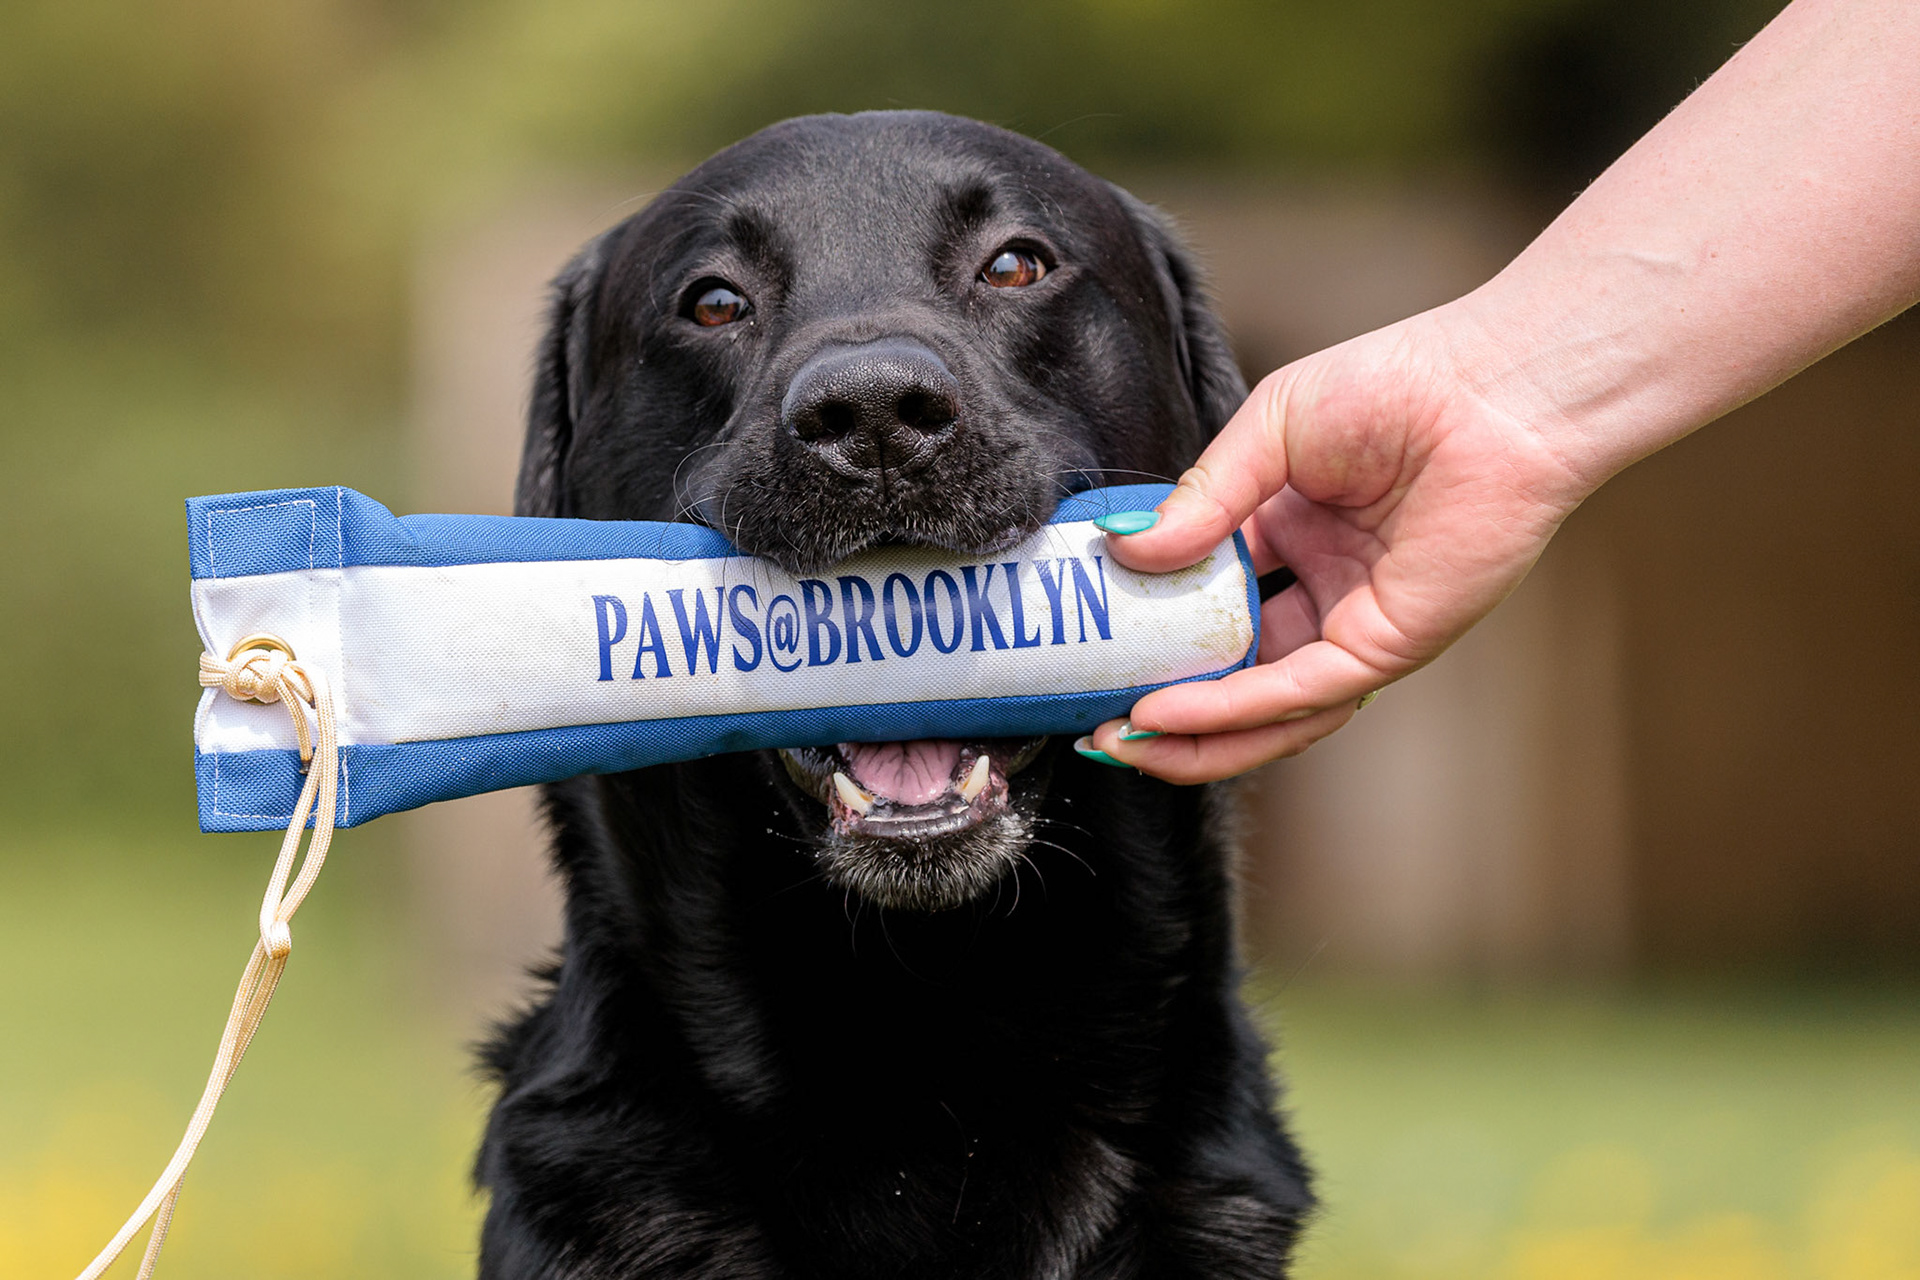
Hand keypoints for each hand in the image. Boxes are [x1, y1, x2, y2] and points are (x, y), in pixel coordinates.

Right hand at [1083, 307, 1587, 781]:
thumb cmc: (1398, 386)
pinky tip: (1172, 714)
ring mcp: (1356, 624)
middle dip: (1165, 711)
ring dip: (1195, 735)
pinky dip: (1233, 709)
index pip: (1208, 602)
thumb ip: (1201, 500)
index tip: (1089, 643)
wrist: (1492, 388)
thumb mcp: (1268, 431)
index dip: (1151, 633)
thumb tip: (1124, 552)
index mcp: (1295, 536)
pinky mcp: (1389, 645)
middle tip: (1097, 727)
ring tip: (1125, 745)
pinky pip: (1301, 693)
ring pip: (1269, 709)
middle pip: (1234, 673)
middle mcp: (1325, 592)